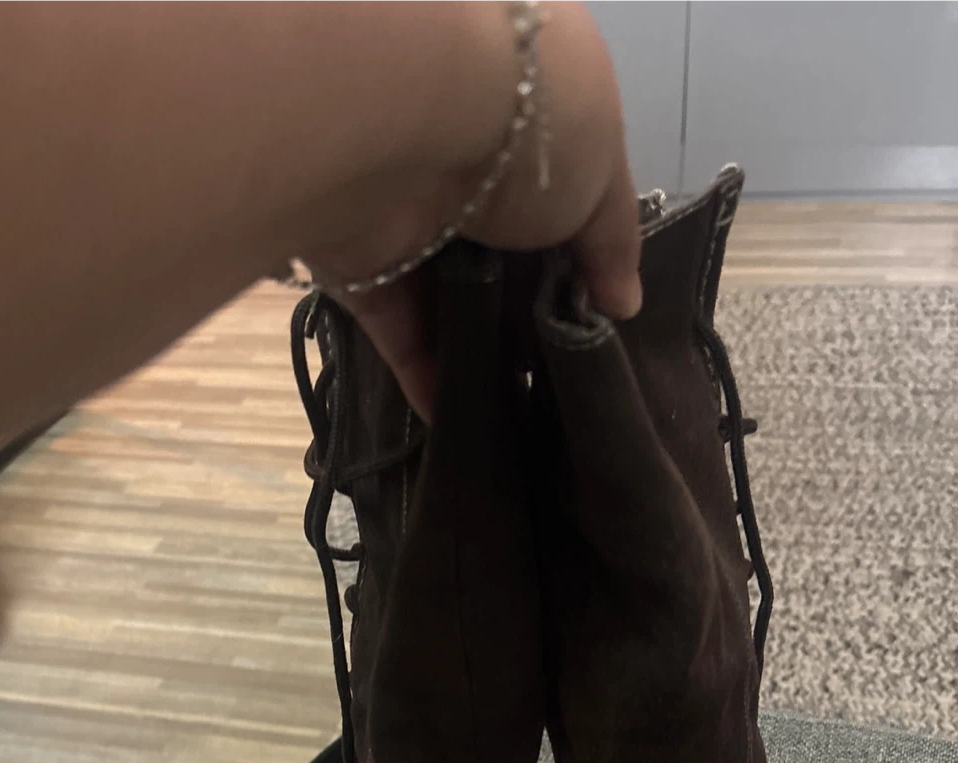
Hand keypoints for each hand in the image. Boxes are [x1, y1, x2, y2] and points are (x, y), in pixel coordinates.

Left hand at [301, 0, 640, 418]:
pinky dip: (426, 379)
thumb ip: (614, 244)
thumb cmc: (528, 129)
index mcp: (521, 121)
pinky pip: (397, 334)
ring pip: (445, 299)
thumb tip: (623, 307)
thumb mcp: (602, 175)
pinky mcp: (359, 268)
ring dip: (477, 352)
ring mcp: (404, 217)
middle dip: (526, 314)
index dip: (577, 257)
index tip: (597, 317)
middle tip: (562, 374)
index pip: (555, 198)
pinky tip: (460, 423)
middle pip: (499, 256)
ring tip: (519, 409)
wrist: (403, 122)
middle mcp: (459, 163)